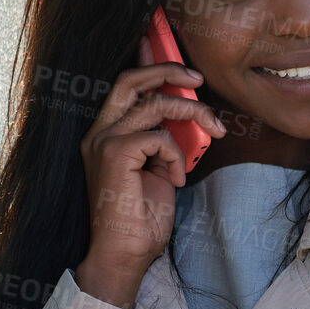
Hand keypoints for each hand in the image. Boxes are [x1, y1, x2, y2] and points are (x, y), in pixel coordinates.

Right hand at [76, 59, 225, 301]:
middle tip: (197, 78)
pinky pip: (160, 136)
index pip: (125, 87)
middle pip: (130, 79)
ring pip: (154, 104)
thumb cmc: (142, 219)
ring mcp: (102, 141)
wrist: (125, 254)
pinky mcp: (114, 153)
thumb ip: (164, 138)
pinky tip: (175, 180)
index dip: (148, 64)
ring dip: (192, 115)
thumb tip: (185, 111)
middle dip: (167, 70)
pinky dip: (178, 156)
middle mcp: (97, 133)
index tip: (173, 54)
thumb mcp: (159, 168)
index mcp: (105, 135)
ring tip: (211, 131)